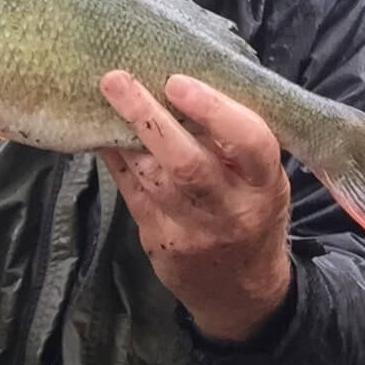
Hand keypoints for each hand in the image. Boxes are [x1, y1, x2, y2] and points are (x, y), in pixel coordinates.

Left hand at [99, 71, 290, 341]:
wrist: (240, 290)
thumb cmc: (250, 209)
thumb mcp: (261, 176)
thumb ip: (234, 137)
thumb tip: (186, 73)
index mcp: (265, 184)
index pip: (250, 143)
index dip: (214, 110)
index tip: (178, 81)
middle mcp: (231, 209)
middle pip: (187, 163)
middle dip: (148, 117)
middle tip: (116, 79)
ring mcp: (192, 230)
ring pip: (151, 177)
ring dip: (122, 133)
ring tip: (102, 94)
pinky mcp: (157, 240)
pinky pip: (130, 190)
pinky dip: (114, 155)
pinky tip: (99, 128)